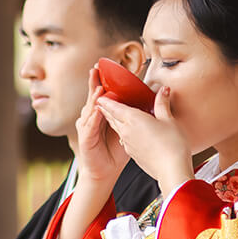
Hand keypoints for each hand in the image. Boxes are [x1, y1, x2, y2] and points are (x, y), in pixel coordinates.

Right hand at [74, 68, 129, 188]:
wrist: (104, 172)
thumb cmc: (115, 152)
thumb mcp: (130, 131)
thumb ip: (137, 116)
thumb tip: (152, 101)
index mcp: (104, 116)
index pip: (105, 95)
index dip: (104, 81)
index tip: (107, 67)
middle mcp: (94, 119)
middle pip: (94, 97)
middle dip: (95, 83)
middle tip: (96, 68)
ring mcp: (87, 128)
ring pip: (90, 109)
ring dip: (94, 98)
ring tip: (99, 87)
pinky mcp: (85, 139)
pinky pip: (89, 127)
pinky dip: (93, 118)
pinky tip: (97, 110)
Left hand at [96, 86, 193, 194]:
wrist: (170, 170)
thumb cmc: (172, 145)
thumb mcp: (168, 120)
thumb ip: (162, 104)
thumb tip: (163, 91)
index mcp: (133, 119)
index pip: (115, 107)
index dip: (107, 101)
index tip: (101, 95)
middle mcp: (126, 131)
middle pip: (112, 118)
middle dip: (106, 110)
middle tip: (102, 103)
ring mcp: (128, 144)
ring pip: (116, 129)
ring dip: (112, 121)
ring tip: (110, 115)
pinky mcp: (132, 154)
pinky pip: (123, 139)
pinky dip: (122, 132)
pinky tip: (127, 132)